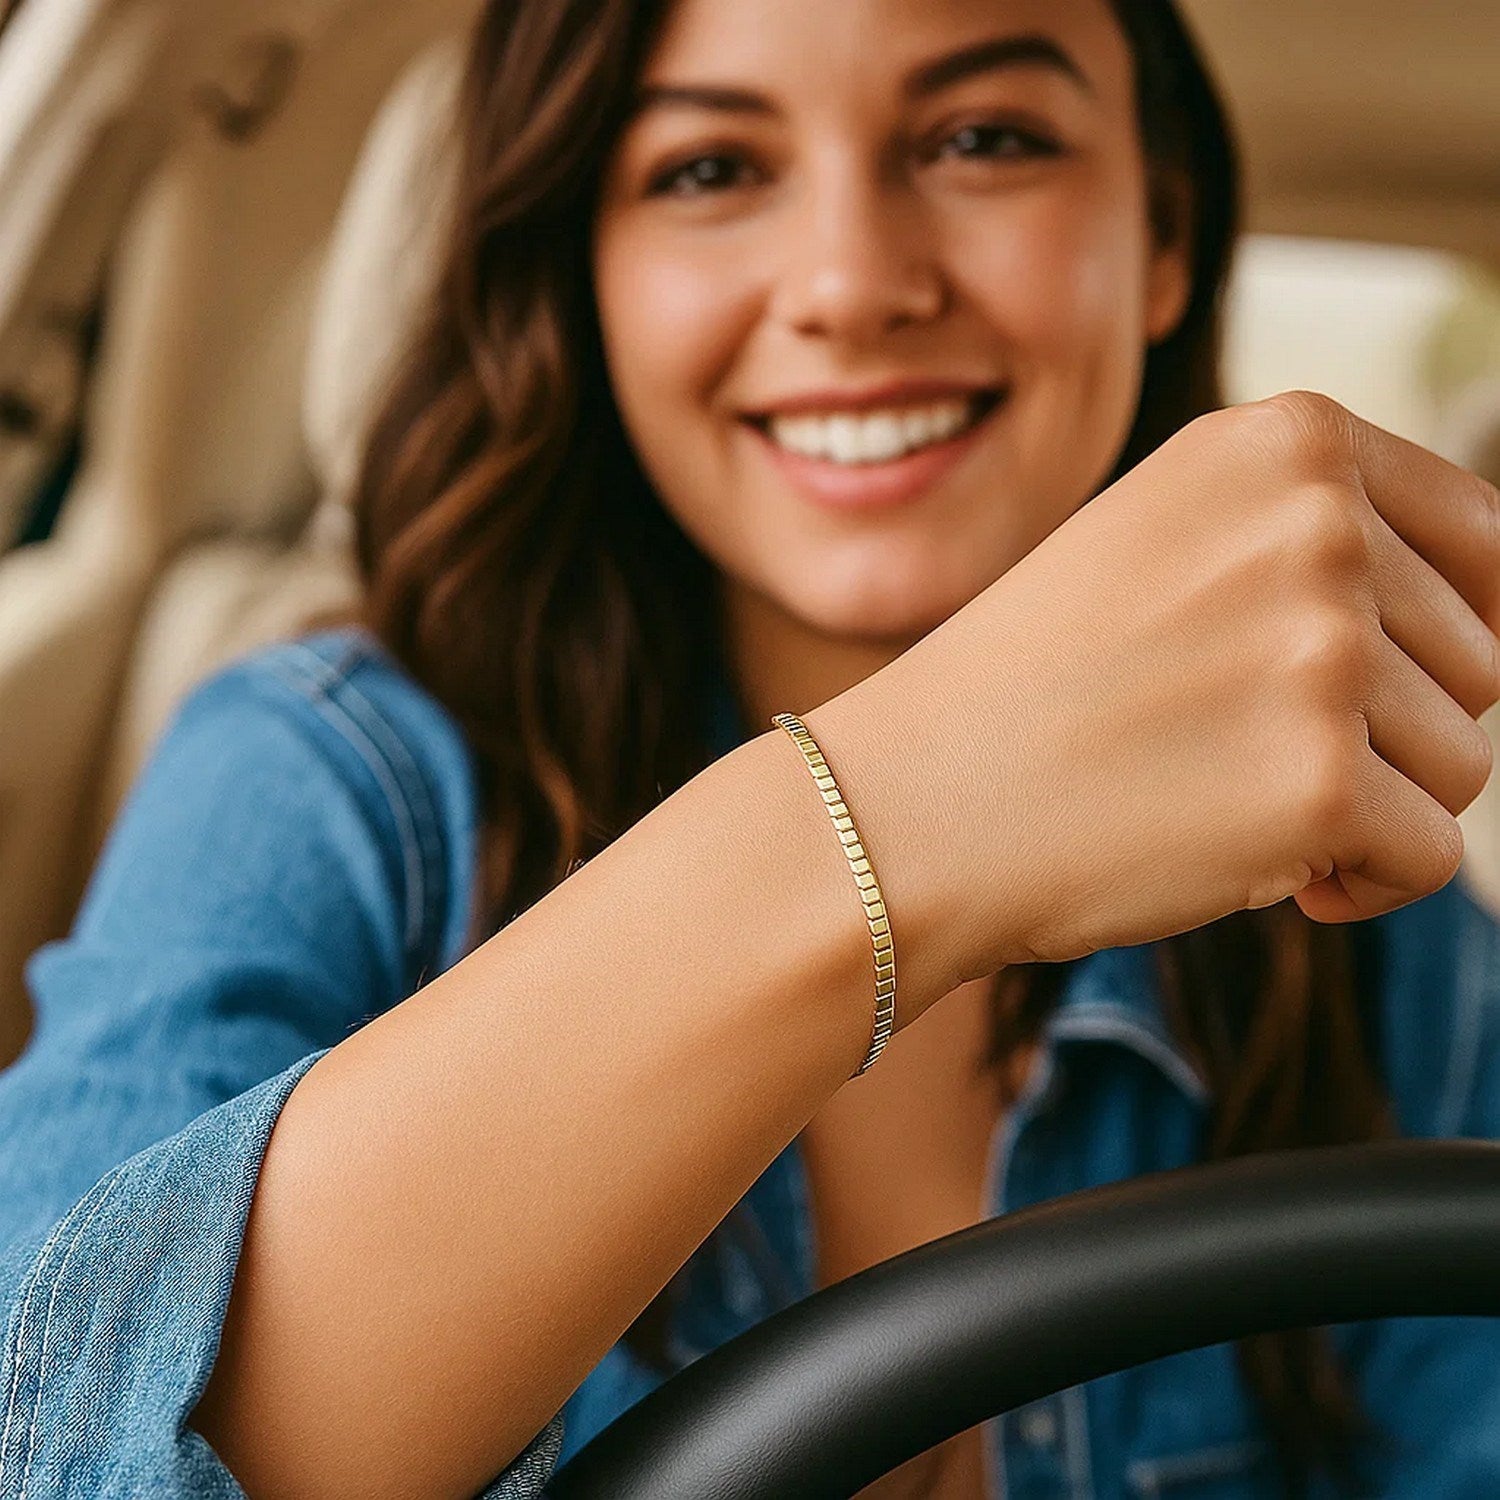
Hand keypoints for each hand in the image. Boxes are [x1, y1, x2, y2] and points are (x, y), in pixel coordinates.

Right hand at [817, 392, 1499, 1004]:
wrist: (910, 801)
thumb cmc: (1025, 690)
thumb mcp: (1162, 542)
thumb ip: (1308, 538)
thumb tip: (1490, 608)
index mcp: (1279, 443)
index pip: (1483, 537)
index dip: (1436, 636)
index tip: (1355, 689)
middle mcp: (1316, 525)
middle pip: (1476, 662)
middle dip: (1387, 729)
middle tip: (1245, 751)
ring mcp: (1319, 649)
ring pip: (1460, 764)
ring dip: (1366, 806)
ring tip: (1228, 800)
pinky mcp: (1317, 779)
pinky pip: (1429, 858)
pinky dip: (1359, 885)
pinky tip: (1262, 871)